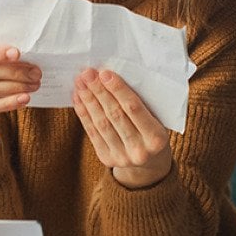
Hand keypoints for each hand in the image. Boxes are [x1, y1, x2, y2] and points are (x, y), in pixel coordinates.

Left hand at [72, 69, 171, 187]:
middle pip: (114, 115)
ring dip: (88, 100)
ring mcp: (122, 157)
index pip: (134, 108)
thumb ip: (140, 102)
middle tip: (87, 74)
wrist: (150, 162)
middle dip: (99, 91)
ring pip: (101, 123)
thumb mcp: (157, 118)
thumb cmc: (153, 130)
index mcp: (157, 138)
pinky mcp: (107, 159)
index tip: (104, 73)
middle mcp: (139, 150)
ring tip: (80, 83)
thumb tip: (111, 78)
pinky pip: (92, 132)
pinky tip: (79, 98)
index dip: (118, 90)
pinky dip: (84, 113)